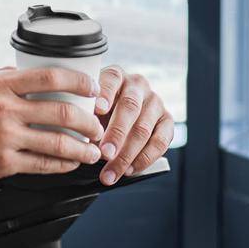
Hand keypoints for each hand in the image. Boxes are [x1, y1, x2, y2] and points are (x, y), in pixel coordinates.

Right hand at [0, 67, 104, 190]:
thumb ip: (1, 79)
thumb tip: (28, 74)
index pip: (51, 76)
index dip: (80, 81)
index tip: (92, 88)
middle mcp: (4, 109)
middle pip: (63, 111)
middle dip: (89, 121)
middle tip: (97, 125)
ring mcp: (4, 138)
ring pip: (59, 143)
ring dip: (82, 148)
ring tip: (91, 150)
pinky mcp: (2, 164)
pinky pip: (42, 165)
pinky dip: (62, 165)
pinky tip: (68, 164)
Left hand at [93, 65, 173, 185]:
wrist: (117, 115)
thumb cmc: (96, 112)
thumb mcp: (87, 107)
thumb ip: (85, 114)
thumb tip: (81, 135)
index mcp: (116, 75)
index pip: (112, 80)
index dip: (105, 94)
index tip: (98, 109)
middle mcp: (137, 85)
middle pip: (130, 107)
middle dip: (116, 134)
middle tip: (104, 154)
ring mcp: (155, 102)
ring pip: (144, 129)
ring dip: (127, 154)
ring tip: (111, 172)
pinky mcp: (167, 120)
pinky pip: (161, 141)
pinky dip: (145, 158)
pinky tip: (130, 170)